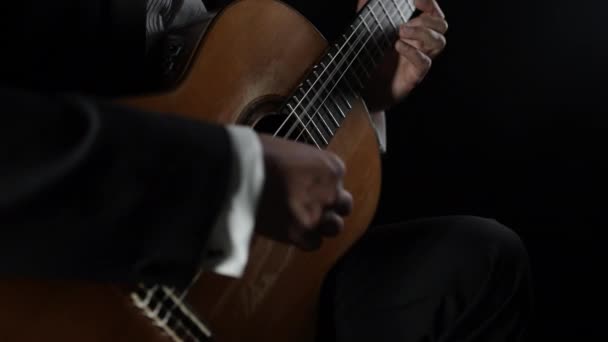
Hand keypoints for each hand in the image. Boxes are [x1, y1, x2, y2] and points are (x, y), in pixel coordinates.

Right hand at [255, 134, 352, 250]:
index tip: (310, 186)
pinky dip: (305, 239)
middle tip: (312, 204)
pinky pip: (314, 243)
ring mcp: (316, 214)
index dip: (324, 185)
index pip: (339, 181)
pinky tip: (292, 229)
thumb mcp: (294, 151)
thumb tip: (307, 177)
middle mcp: (330, 192)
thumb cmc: (259, 155)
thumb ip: (309, 167)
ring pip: (334, 227)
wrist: (236, 171)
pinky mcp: (300, 233)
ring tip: (303, 219)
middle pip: (343, 205)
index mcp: (331, 167)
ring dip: (322, 224)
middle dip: (330, 206)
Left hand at [362, 0, 447, 112]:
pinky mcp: (414, 76)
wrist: (364, 91)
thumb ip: (368, 11)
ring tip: (400, 32)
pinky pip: (424, 63)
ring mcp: (419, 60)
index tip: (416, 0)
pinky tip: (398, 46)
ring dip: (423, 33)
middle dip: (426, 20)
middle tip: (402, 25)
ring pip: (439, 42)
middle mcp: (421, 45)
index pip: (433, 13)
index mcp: (414, 32)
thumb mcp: (367, 31)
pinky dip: (414, 52)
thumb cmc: (371, 61)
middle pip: (441, 26)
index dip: (430, 4)